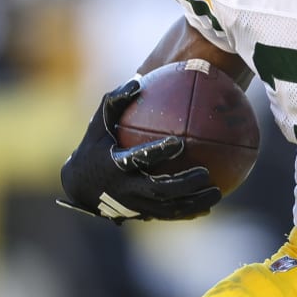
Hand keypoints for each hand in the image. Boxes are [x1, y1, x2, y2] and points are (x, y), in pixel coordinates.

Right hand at [57, 79, 221, 221]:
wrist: (79, 186)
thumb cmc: (93, 146)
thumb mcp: (98, 122)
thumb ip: (116, 101)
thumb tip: (138, 81)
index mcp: (114, 165)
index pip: (137, 159)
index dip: (157, 153)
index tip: (179, 143)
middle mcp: (124, 189)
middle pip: (158, 190)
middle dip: (183, 184)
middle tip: (205, 173)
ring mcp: (133, 206)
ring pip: (167, 208)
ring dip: (193, 202)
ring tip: (217, 192)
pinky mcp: (140, 215)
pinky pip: (166, 215)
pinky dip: (187, 213)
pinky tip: (208, 207)